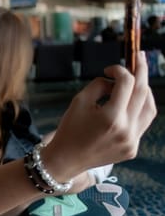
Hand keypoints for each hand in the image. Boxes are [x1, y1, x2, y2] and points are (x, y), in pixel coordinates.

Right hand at [43, 51, 155, 181]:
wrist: (67, 159)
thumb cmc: (70, 128)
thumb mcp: (79, 101)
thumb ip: (99, 86)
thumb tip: (114, 80)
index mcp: (111, 117)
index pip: (126, 83)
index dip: (119, 70)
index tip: (109, 69)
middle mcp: (126, 130)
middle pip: (143, 93)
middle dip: (141, 72)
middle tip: (139, 57)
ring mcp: (132, 141)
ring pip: (149, 108)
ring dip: (145, 91)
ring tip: (138, 79)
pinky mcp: (133, 148)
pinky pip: (143, 122)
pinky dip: (139, 108)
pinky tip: (131, 101)